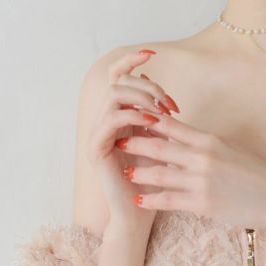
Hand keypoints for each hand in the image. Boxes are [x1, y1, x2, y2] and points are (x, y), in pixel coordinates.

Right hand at [87, 49, 180, 226]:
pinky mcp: (97, 149)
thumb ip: (155, 116)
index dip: (130, 61)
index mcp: (119, 116)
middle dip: (146, 86)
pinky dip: (132, 116)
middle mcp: (105, 121)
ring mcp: (98, 134)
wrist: (139, 213)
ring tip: (161, 111)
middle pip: (117, 82)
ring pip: (113, 96)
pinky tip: (152, 122)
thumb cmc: (153, 180)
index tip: (151, 53)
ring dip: (141, 98)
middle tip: (168, 102)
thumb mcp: (159, 141)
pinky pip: (109, 121)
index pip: (117, 77)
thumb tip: (154, 86)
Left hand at [116, 110, 265, 229]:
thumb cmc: (257, 175)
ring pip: (159, 173)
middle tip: (116, 139)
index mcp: (210, 140)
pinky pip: (169, 199)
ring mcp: (202, 180)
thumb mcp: (232, 150)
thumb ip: (206, 145)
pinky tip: (138, 199)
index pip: (172, 125)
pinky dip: (150, 199)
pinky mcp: (203, 203)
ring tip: (123, 171)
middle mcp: (204, 157)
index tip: (130, 117)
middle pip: (159, 146)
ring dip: (138, 172)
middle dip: (135, 142)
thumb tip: (185, 138)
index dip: (148, 120)